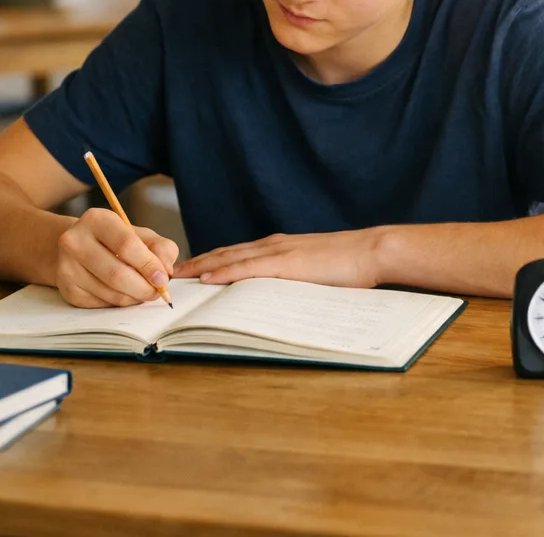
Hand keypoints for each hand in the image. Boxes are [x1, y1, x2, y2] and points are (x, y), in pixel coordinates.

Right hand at [53, 207, 177, 308]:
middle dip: (143, 288)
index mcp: (97, 220)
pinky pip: (101, 304)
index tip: (163, 278)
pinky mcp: (67, 289)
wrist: (78, 248)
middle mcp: (75, 242)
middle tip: (157, 292)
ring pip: (110, 293)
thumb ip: (161, 248)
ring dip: (134, 298)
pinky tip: (125, 293)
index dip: (148, 265)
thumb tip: (166, 271)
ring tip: (144, 292)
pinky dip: (119, 303)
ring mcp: (66, 267)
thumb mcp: (141, 234)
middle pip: (116, 274)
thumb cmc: (116, 240)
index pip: (126, 245)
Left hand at [175, 230, 383, 287]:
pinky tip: (206, 279)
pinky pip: (247, 268)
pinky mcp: (286, 263)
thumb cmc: (352, 264)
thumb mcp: (316, 271)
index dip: (211, 261)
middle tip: (170, 273)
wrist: (373, 250)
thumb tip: (279, 298)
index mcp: (281, 248)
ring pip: (229, 258)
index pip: (237, 253)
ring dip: (201, 267)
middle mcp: (274, 245)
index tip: (190, 271)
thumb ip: (295, 279)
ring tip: (177, 276)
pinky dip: (223, 272)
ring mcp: (279, 252)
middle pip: (225, 253)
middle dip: (196, 263)